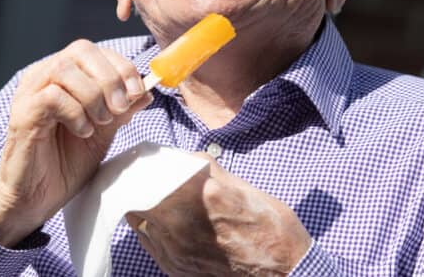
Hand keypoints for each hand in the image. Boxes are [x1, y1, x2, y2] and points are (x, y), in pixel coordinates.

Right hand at [0, 39, 151, 246]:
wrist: (37, 198)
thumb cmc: (66, 162)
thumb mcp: (103, 132)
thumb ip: (121, 110)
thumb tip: (147, 91)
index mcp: (62, 76)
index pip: (93, 50)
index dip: (121, 66)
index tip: (138, 93)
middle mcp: (42, 77)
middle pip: (80, 50)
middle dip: (110, 78)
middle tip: (119, 109)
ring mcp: (29, 93)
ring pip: (65, 69)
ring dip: (93, 96)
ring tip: (100, 123)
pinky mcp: (22, 114)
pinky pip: (51, 97)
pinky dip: (75, 113)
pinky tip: (82, 131)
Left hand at [126, 155, 311, 275]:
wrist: (283, 272)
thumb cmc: (271, 227)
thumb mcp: (244, 188)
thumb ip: (208, 170)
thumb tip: (184, 157)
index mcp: (204, 194)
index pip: (159, 172)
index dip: (151, 165)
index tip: (150, 159)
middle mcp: (184, 223)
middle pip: (143, 194)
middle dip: (145, 184)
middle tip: (148, 176)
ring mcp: (177, 249)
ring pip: (140, 218)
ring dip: (145, 205)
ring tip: (153, 197)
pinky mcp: (174, 268)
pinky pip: (148, 241)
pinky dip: (151, 227)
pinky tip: (162, 220)